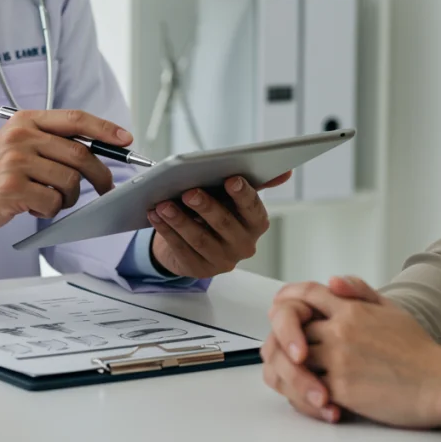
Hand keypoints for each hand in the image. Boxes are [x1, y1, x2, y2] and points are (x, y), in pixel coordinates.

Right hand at [0, 109, 133, 241]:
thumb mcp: (15, 143)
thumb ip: (50, 142)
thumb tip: (96, 149)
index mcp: (25, 121)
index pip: (76, 119)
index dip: (106, 128)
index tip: (126, 140)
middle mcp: (21, 137)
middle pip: (81, 154)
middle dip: (100, 175)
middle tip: (104, 187)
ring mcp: (16, 162)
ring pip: (70, 182)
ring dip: (68, 198)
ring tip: (51, 199)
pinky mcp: (12, 189)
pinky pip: (52, 203)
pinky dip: (49, 210)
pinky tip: (32, 207)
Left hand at [146, 172, 289, 277]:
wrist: (198, 243)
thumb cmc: (219, 212)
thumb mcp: (235, 198)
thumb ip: (256, 182)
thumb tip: (285, 171)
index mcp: (256, 224)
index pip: (253, 209)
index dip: (242, 194)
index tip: (231, 179)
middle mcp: (244, 245)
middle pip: (224, 224)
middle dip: (206, 206)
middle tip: (189, 191)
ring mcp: (222, 261)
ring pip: (200, 239)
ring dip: (180, 220)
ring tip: (163, 204)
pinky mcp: (200, 270)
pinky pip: (181, 249)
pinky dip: (166, 231)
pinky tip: (155, 216)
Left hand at [263, 277, 440, 428]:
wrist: (440, 384)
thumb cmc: (417, 350)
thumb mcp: (391, 310)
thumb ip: (360, 293)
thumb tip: (332, 280)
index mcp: (352, 310)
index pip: (306, 294)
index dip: (290, 300)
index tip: (284, 310)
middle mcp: (341, 330)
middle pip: (293, 328)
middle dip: (289, 338)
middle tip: (291, 350)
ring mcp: (338, 359)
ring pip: (294, 359)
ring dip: (294, 367)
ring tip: (302, 374)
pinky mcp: (340, 388)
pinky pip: (307, 387)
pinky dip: (306, 391)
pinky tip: (317, 396)